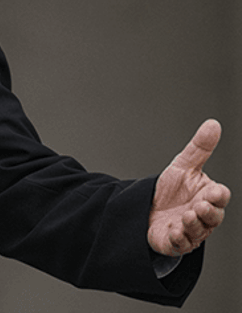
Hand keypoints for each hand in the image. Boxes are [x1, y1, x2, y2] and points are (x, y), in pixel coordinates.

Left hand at [148, 119, 230, 256]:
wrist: (148, 209)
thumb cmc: (172, 190)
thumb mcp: (183, 166)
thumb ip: (200, 148)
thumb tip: (213, 124)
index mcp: (208, 196)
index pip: (219, 197)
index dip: (218, 196)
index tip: (213, 192)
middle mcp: (202, 216)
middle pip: (213, 217)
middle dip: (208, 212)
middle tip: (199, 205)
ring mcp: (190, 231)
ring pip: (198, 231)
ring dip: (193, 225)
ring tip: (185, 216)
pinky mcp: (175, 242)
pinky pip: (180, 244)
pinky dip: (179, 239)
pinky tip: (174, 232)